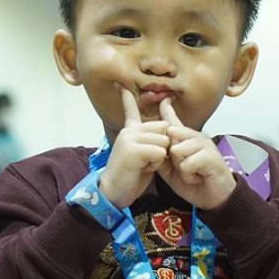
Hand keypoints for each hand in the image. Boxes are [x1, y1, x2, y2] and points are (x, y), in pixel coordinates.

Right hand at [98, 88, 169, 208]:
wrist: (113, 192)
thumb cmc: (130, 177)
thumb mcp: (142, 156)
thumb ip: (150, 142)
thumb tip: (165, 129)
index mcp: (129, 131)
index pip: (130, 110)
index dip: (128, 99)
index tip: (122, 86)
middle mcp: (129, 131)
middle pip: (163, 128)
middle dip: (162, 146)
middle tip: (147, 161)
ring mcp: (130, 138)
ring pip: (163, 141)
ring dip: (160, 157)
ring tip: (143, 165)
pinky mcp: (133, 149)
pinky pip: (159, 152)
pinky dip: (156, 164)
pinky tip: (142, 169)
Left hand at [155, 100, 235, 209]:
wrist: (215, 198)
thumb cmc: (194, 183)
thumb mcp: (171, 171)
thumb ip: (161, 158)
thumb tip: (151, 146)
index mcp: (185, 139)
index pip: (173, 120)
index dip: (166, 108)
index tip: (162, 96)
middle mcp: (195, 137)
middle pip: (169, 137)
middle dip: (170, 157)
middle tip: (183, 169)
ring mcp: (204, 144)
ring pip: (176, 150)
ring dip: (180, 169)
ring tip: (192, 174)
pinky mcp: (209, 155)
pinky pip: (186, 164)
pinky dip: (188, 175)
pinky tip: (198, 177)